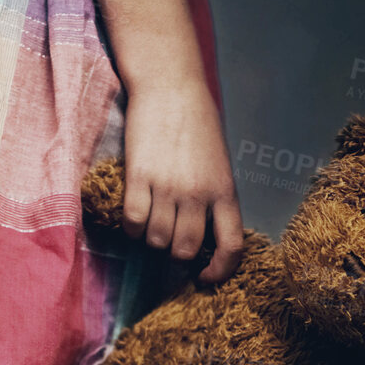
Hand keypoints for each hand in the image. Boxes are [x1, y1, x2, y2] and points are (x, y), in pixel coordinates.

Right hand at [121, 80, 243, 283]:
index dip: (220, 271)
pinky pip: (133, 221)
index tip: (205, 277)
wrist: (170, 86)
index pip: (232, 247)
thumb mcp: (220, 163)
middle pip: (186, 249)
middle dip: (176, 253)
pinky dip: (132, 227)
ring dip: (152, 239)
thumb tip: (204, 234)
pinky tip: (134, 215)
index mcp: (225, 190)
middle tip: (169, 240)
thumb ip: (214, 197)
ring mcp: (168, 187)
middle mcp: (198, 194)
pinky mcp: (139, 177)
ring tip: (151, 223)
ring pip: (157, 240)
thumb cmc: (197, 122)